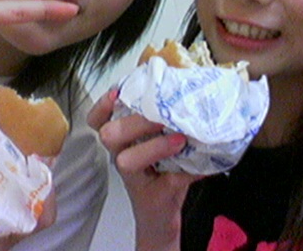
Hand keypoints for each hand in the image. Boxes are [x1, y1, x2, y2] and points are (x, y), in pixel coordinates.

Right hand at [88, 89, 201, 250]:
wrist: (162, 215)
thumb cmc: (160, 171)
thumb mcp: (159, 139)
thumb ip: (165, 117)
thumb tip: (188, 88)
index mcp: (122, 138)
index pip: (98, 119)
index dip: (102, 106)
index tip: (117, 93)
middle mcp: (122, 155)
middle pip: (109, 134)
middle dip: (134, 122)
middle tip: (160, 116)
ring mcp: (134, 177)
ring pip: (128, 160)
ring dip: (156, 147)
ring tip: (180, 139)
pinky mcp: (153, 195)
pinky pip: (167, 182)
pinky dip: (189, 171)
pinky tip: (203, 163)